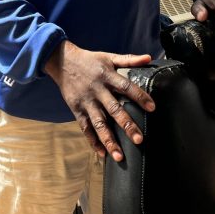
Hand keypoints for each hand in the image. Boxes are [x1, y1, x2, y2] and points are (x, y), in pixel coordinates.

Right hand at [43, 41, 154, 161]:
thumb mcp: (109, 57)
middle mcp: (97, 90)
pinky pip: (85, 128)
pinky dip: (93, 141)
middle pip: (113, 109)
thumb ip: (129, 59)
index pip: (126, 87)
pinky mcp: (76, 110)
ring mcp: (86, 102)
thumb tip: (149, 58)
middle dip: (126, 125)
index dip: (139, 96)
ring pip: (98, 124)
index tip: (152, 108)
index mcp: (107, 76)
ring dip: (109, 140)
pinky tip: (102, 153)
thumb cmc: (90, 60)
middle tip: (139, 139)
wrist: (62, 62)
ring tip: (120, 156)